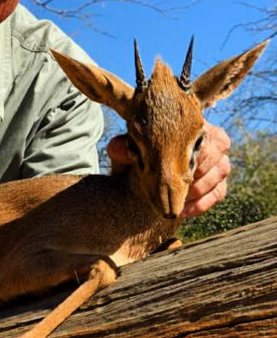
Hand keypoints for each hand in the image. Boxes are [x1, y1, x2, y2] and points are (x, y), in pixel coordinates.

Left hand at [106, 122, 231, 217]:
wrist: (142, 178)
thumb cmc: (138, 158)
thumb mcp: (126, 152)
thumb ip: (122, 147)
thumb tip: (117, 147)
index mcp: (191, 126)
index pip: (206, 135)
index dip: (192, 154)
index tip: (171, 169)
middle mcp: (211, 141)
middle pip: (215, 155)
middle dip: (193, 174)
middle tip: (172, 188)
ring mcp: (218, 162)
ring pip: (219, 174)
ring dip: (197, 190)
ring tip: (174, 201)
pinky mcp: (218, 184)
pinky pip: (218, 194)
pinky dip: (201, 204)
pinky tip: (182, 212)